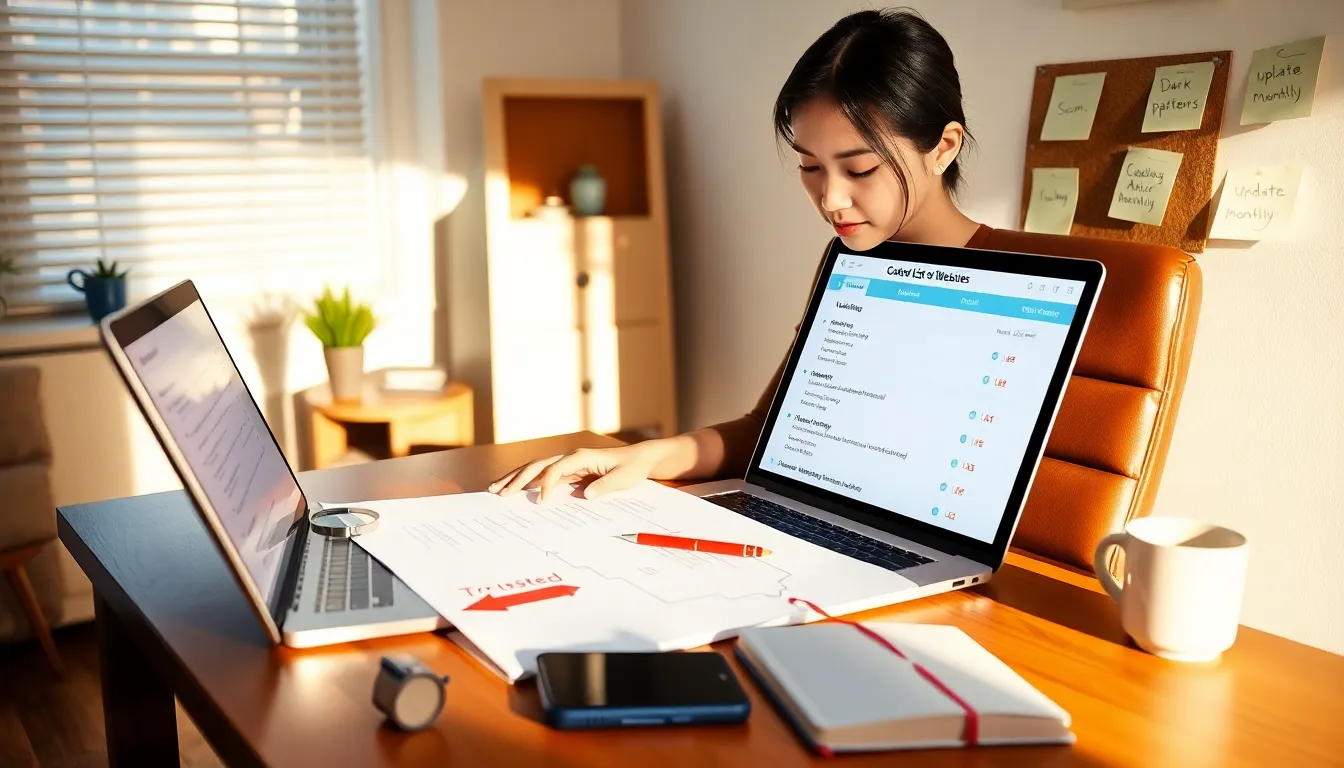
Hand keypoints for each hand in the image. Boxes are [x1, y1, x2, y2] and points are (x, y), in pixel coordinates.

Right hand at [487, 441, 671, 502]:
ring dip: (515, 478)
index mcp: (582, 457)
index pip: (556, 470)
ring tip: (494, 489)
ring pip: (534, 468)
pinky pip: (542, 475)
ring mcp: (567, 462)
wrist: (640, 457)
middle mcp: (570, 457)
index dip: (546, 485)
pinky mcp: (568, 470)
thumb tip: (586, 496)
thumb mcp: (624, 479)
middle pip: (537, 466)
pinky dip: (526, 481)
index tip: (541, 503)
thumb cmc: (633, 468)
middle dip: (517, 479)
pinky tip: (513, 489)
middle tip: (498, 493)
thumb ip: (605, 487)